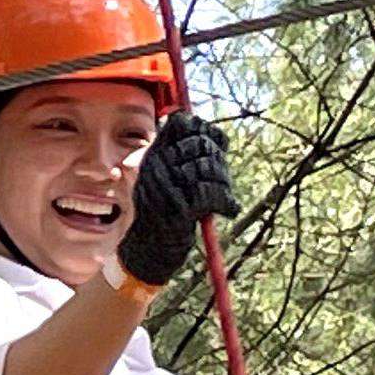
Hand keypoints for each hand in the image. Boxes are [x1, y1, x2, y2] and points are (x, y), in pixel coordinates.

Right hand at [117, 111, 232, 288]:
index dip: (205, 130)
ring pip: (208, 168)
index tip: (217, 144)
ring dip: (223, 182)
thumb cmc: (159, 213)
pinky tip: (229, 209)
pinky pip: (212, 194)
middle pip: (199, 145)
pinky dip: (226, 202)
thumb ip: (177, 154)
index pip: (182, 124)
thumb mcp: (161, 177)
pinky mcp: (178, 207)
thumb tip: (210, 134)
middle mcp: (153, 165)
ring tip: (225, 195)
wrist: (145, 250)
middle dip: (217, 160)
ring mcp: (164, 185)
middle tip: (221, 177)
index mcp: (149, 153)